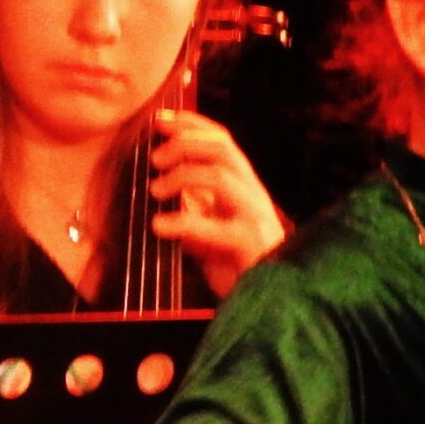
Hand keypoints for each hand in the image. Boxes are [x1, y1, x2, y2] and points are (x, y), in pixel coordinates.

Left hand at [145, 109, 285, 295]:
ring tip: (155, 189)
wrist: (270, 302)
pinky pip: (215, 227)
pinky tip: (160, 225)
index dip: (191, 124)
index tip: (158, 120)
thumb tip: (160, 187)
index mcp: (243, 185)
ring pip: (222, 177)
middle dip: (185, 143)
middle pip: (223, 148)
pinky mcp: (249, 244)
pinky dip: (182, 222)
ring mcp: (254, 217)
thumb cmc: (238, 264)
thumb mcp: (208, 229)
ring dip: (182, 175)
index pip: (221, 140)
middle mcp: (252, 194)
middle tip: (154, 158)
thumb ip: (193, 208)